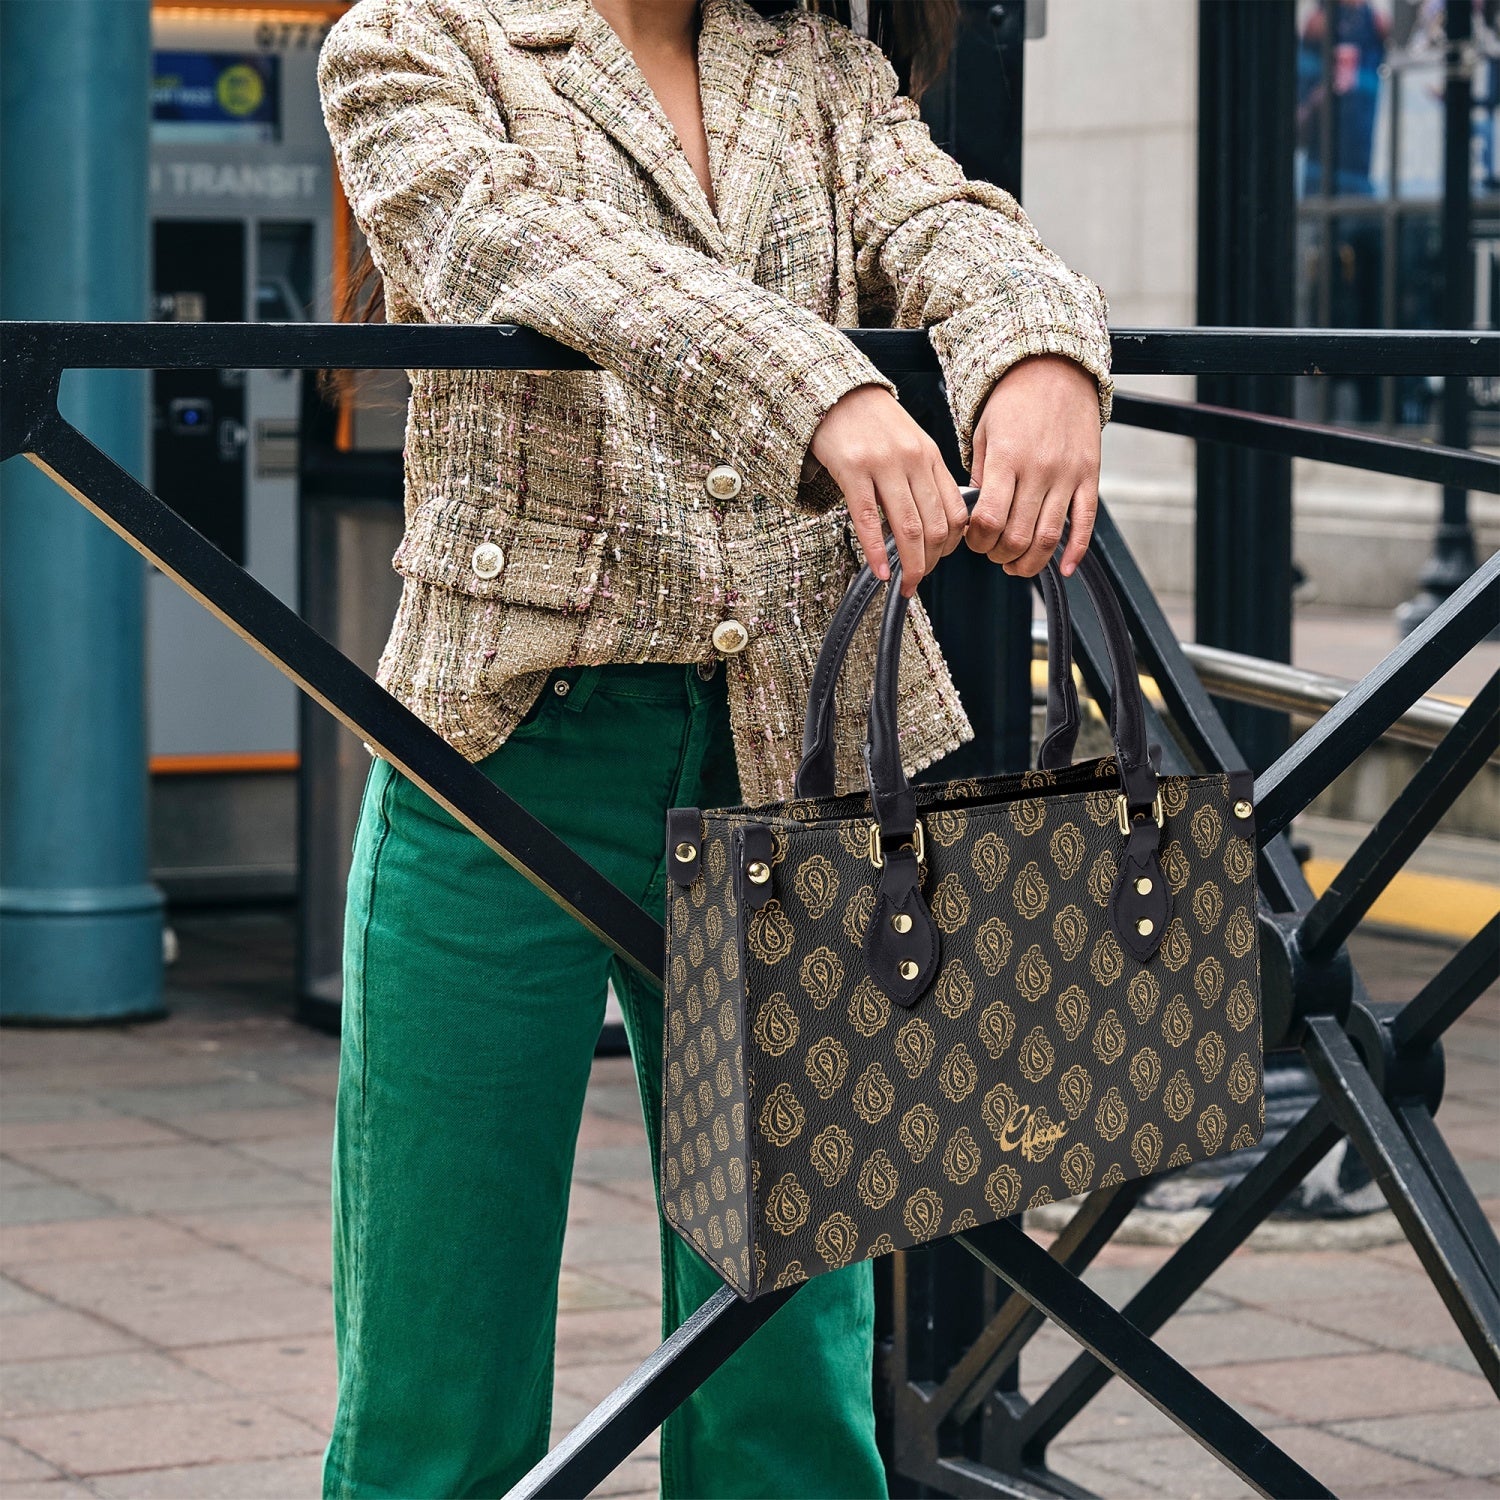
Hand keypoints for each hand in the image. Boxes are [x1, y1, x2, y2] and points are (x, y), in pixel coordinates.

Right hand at [810, 384, 967, 596]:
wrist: (835, 391)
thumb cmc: (871, 422)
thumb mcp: (910, 444)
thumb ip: (925, 478)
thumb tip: (935, 523)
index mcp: (930, 456)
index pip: (956, 512)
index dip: (952, 546)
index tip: (938, 561)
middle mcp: (912, 460)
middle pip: (935, 526)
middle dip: (930, 562)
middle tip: (918, 580)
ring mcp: (883, 465)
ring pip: (908, 528)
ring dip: (910, 564)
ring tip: (904, 583)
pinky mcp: (852, 470)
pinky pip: (869, 519)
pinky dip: (876, 552)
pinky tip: (879, 571)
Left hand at [964, 354, 1102, 577]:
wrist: (1055, 368)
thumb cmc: (1014, 401)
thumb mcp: (984, 433)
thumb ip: (982, 477)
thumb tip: (978, 518)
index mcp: (1007, 458)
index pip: (988, 519)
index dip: (976, 541)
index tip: (973, 541)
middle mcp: (1039, 469)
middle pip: (1017, 536)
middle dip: (999, 555)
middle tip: (993, 552)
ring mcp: (1067, 475)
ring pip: (1049, 538)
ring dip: (1029, 562)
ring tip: (1016, 565)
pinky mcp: (1089, 476)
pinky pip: (1085, 523)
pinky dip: (1075, 552)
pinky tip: (1065, 569)